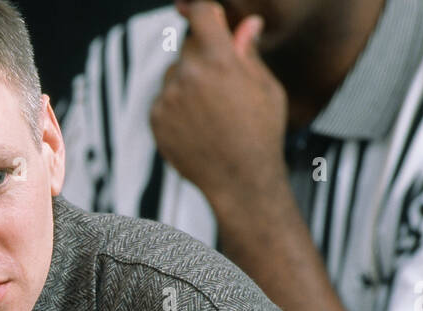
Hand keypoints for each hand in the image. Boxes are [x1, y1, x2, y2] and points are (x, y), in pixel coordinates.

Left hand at [151, 3, 288, 207]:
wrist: (240, 181)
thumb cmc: (262, 133)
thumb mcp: (266, 88)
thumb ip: (248, 52)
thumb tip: (247, 23)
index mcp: (220, 60)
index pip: (201, 14)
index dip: (200, 9)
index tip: (198, 10)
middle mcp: (189, 76)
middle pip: (187, 46)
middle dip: (203, 56)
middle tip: (222, 84)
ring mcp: (168, 98)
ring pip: (173, 74)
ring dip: (188, 82)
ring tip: (211, 112)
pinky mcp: (156, 119)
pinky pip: (163, 99)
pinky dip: (176, 107)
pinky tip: (197, 126)